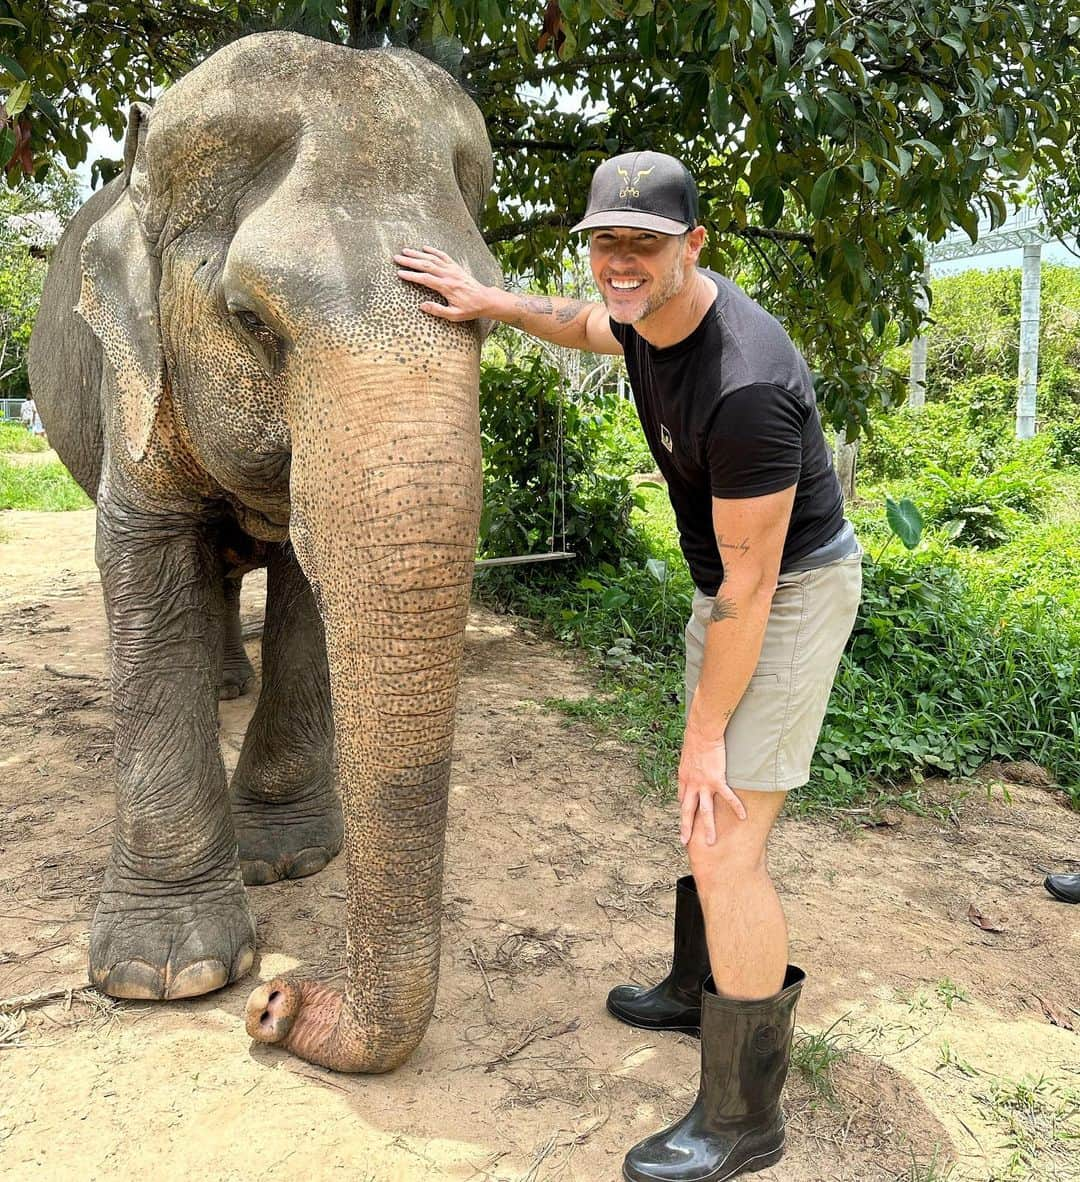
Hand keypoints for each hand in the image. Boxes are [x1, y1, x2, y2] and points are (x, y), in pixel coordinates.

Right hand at [394, 246, 494, 321]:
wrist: (485, 300)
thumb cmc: (470, 309)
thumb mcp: (454, 315)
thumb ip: (438, 311)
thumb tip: (422, 306)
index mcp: (447, 287)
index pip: (425, 279)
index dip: (411, 275)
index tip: (400, 273)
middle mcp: (449, 275)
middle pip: (426, 265)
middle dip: (410, 261)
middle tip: (397, 258)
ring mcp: (452, 269)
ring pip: (433, 258)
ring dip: (418, 254)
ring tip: (405, 251)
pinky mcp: (456, 267)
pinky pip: (443, 256)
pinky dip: (433, 251)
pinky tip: (424, 248)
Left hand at [678, 722, 746, 845]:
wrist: (701, 733)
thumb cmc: (695, 739)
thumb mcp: (687, 755)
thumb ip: (691, 764)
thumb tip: (693, 764)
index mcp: (683, 779)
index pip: (683, 799)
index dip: (685, 810)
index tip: (686, 819)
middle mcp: (691, 785)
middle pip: (688, 811)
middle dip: (686, 828)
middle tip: (685, 842)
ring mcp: (703, 784)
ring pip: (705, 811)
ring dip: (707, 828)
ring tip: (711, 842)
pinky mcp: (716, 780)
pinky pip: (727, 797)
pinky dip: (735, 807)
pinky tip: (743, 817)